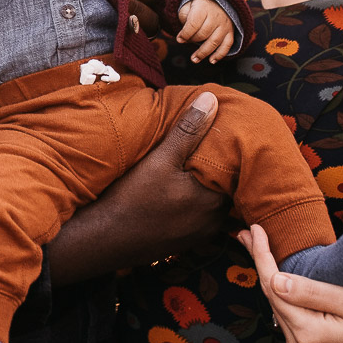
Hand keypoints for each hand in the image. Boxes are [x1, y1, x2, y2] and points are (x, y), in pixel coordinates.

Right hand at [46, 92, 229, 283]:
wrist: (104, 239)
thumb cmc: (132, 198)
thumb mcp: (160, 159)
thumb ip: (188, 130)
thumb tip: (212, 100)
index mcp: (214, 200)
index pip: (237, 173)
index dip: (231, 155)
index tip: (224, 139)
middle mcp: (213, 221)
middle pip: (226, 189)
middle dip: (218, 172)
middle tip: (209, 149)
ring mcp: (200, 235)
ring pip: (212, 204)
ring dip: (205, 189)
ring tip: (192, 168)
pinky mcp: (185, 242)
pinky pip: (199, 218)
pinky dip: (194, 205)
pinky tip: (177, 193)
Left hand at [176, 0, 234, 63]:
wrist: (217, 0)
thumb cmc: (199, 6)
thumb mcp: (188, 6)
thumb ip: (184, 18)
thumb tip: (183, 36)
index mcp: (204, 8)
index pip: (194, 24)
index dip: (185, 34)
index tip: (179, 39)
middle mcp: (216, 16)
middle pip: (203, 34)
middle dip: (193, 41)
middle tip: (186, 43)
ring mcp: (225, 25)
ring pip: (214, 41)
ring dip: (204, 53)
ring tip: (194, 59)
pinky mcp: (230, 32)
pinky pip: (227, 45)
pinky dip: (220, 54)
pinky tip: (212, 60)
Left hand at [237, 223, 342, 342]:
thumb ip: (316, 292)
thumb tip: (276, 280)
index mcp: (309, 335)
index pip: (274, 288)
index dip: (262, 256)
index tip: (254, 230)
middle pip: (271, 297)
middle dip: (260, 262)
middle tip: (248, 233)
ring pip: (279, 307)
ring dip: (268, 277)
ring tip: (258, 247)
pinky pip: (289, 319)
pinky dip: (282, 295)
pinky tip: (277, 276)